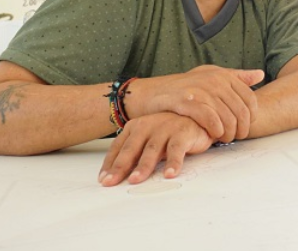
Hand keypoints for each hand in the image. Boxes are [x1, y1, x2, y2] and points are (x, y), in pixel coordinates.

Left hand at [98, 113, 213, 185]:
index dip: (110, 164)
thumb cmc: (167, 132)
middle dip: (120, 166)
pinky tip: (169, 174)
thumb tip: (117, 176)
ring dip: (143, 166)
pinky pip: (176, 150)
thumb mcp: (147, 140)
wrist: (194, 117)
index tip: (103, 180)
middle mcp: (147, 126)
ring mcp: (165, 128)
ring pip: (151, 150)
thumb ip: (134, 154)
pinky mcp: (182, 133)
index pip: (118, 147)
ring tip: (135, 180)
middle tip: (111, 182)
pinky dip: (173, 163)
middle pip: (131, 148)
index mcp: (134, 127)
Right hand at [124, 65, 262, 142]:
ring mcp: (201, 90)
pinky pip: (210, 120)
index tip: (245, 128)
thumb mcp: (211, 77)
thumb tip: (260, 74)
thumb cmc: (184, 87)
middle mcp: (214, 80)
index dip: (251, 118)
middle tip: (234, 137)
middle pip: (241, 111)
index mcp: (223, 75)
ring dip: (228, 133)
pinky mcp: (187, 101)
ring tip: (223, 139)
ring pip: (228, 118)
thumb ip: (236, 77)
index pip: (250, 99)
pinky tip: (212, 135)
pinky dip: (215, 130)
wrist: (152, 93)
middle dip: (241, 129)